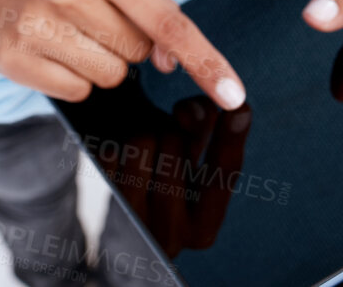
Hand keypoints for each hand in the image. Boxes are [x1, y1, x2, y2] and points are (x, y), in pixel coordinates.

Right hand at [0, 0, 246, 110]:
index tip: (234, 94)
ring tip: (73, 30)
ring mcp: (36, 24)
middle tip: (96, 15)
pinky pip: (76, 93)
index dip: (205, 60)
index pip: (167, 21)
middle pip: (138, 54)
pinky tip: (53, 46)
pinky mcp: (13, 57)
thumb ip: (155, 8)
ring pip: (109, 78)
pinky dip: (73, 77)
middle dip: (127, 42)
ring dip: (101, 62)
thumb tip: (171, 62)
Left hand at [112, 92, 252, 257]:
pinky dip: (114, 139)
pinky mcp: (101, 203)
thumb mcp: (191, 146)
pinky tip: (117, 155)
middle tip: (169, 133)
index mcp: (203, 226)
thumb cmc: (162, 162)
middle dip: (173, 123)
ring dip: (143, 127)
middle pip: (177, 141)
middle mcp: (171, 235)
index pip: (225, 174)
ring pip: (143, 139)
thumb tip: (189, 113)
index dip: (233, 136)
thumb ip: (204, 126)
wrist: (115, 179)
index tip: (241, 106)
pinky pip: (111, 148)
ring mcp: (134, 222)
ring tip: (143, 146)